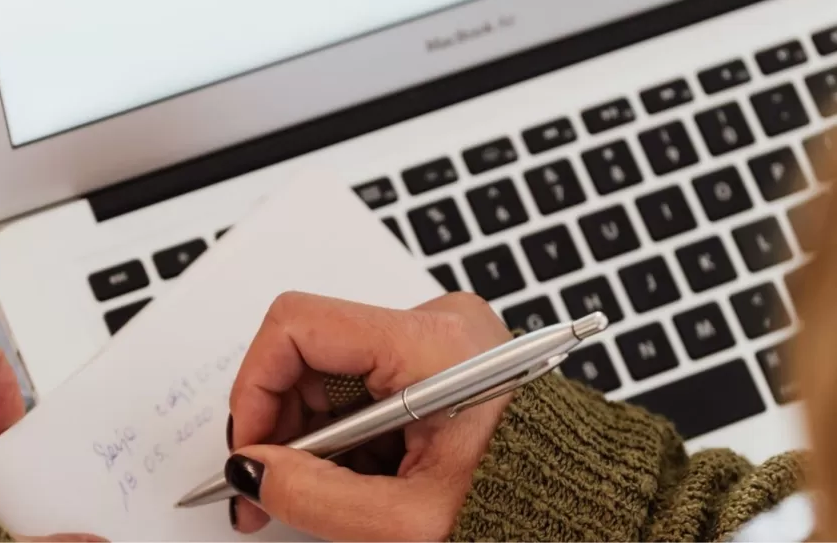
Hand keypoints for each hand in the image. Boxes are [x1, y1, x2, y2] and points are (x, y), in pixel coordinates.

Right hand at [226, 292, 512, 540]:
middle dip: (283, 424)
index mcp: (432, 345)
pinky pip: (365, 381)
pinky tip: (362, 478)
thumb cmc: (530, 506)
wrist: (590, 509)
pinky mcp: (441, 354)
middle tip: (266, 490)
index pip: (299, 324)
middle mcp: (435, 322)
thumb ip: (316, 496)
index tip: (250, 449)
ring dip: (315, 435)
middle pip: (312, 350)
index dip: (256, 386)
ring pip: (333, 371)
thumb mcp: (410, 520)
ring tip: (325, 496)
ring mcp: (439, 335)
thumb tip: (250, 471)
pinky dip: (348, 432)